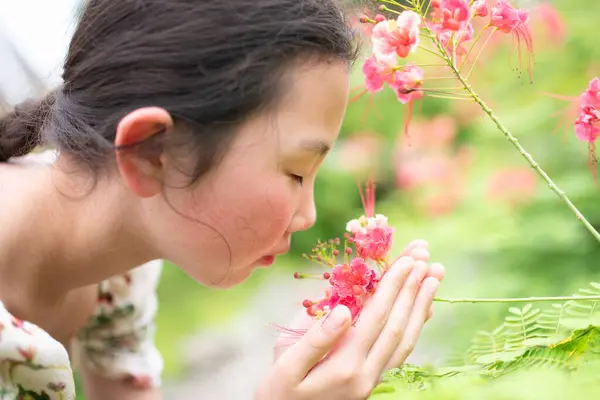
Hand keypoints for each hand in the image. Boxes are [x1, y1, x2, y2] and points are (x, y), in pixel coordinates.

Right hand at [256, 240, 442, 399]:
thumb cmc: (278, 391)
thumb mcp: (286, 364)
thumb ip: (316, 338)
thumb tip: (344, 310)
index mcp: (345, 365)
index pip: (376, 317)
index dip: (393, 285)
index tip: (408, 259)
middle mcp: (367, 374)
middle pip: (397, 323)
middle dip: (413, 286)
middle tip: (427, 255)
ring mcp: (374, 380)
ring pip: (405, 338)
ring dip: (421, 304)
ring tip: (435, 275)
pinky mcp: (374, 381)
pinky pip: (401, 352)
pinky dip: (415, 327)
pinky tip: (424, 308)